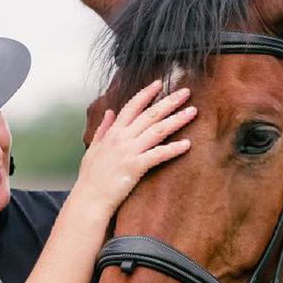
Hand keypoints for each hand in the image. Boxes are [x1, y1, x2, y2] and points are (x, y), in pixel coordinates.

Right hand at [73, 79, 194, 216]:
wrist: (89, 199)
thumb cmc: (91, 177)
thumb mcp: (93, 148)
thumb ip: (103, 129)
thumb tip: (109, 111)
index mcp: (113, 133)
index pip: (132, 106)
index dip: (146, 94)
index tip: (159, 83)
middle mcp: (121, 138)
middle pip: (150, 115)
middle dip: (169, 101)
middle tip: (186, 92)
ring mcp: (128, 152)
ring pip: (157, 131)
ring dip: (177, 120)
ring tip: (193, 112)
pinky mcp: (135, 167)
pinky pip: (158, 154)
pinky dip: (173, 149)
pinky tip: (187, 144)